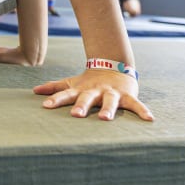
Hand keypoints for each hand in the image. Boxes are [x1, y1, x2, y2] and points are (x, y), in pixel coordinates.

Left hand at [33, 69, 153, 120]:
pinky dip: (142, 111)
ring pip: (110, 101)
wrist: (113, 66)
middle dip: (82, 106)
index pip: (66, 94)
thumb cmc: (89, 81)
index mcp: (81, 90)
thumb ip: (55, 88)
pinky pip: (136, 104)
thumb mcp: (72, 83)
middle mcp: (95, 91)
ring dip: (108, 109)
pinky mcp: (127, 95)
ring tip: (106, 119)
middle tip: (76, 115)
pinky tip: (150, 119)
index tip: (45, 106)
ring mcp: (111, 93)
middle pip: (87, 99)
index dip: (56, 100)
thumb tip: (34, 91)